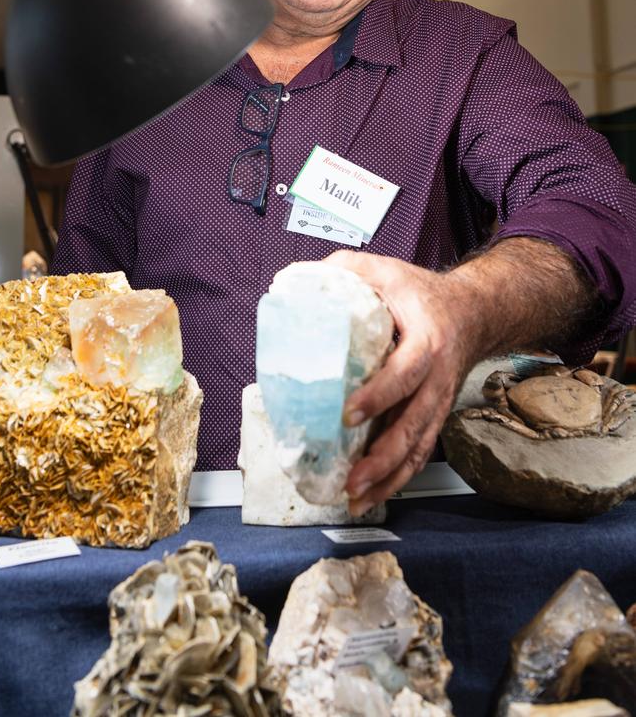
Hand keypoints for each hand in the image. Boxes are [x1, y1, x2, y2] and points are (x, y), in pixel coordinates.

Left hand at [323, 250, 481, 514]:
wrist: (475, 312)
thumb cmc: (424, 293)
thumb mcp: (388, 271)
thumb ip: (346, 271)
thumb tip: (293, 280)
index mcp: (428, 341)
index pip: (406, 373)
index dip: (380, 395)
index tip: (349, 413)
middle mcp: (438, 377)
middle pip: (416, 424)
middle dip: (383, 455)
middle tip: (351, 477)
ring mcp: (439, 401)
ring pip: (419, 447)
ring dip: (389, 477)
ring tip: (356, 497)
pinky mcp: (434, 416)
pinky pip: (420, 452)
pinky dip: (397, 478)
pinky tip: (373, 495)